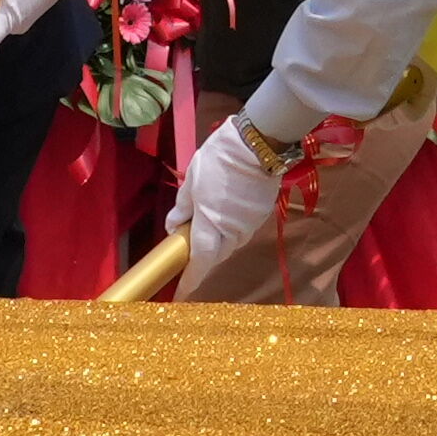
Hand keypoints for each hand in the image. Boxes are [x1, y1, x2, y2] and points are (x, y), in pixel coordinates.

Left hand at [171, 113, 292, 274]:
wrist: (257, 144)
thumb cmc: (218, 161)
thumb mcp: (191, 181)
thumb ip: (182, 208)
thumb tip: (174, 226)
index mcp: (210, 226)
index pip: (200, 262)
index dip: (190, 279)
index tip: (181, 291)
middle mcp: (233, 233)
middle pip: (216, 254)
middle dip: (203, 256)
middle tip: (190, 245)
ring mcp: (250, 225)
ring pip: (231, 243)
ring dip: (218, 240)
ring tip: (208, 222)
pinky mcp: (262, 214)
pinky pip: (243, 230)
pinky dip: (232, 227)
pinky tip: (227, 211)